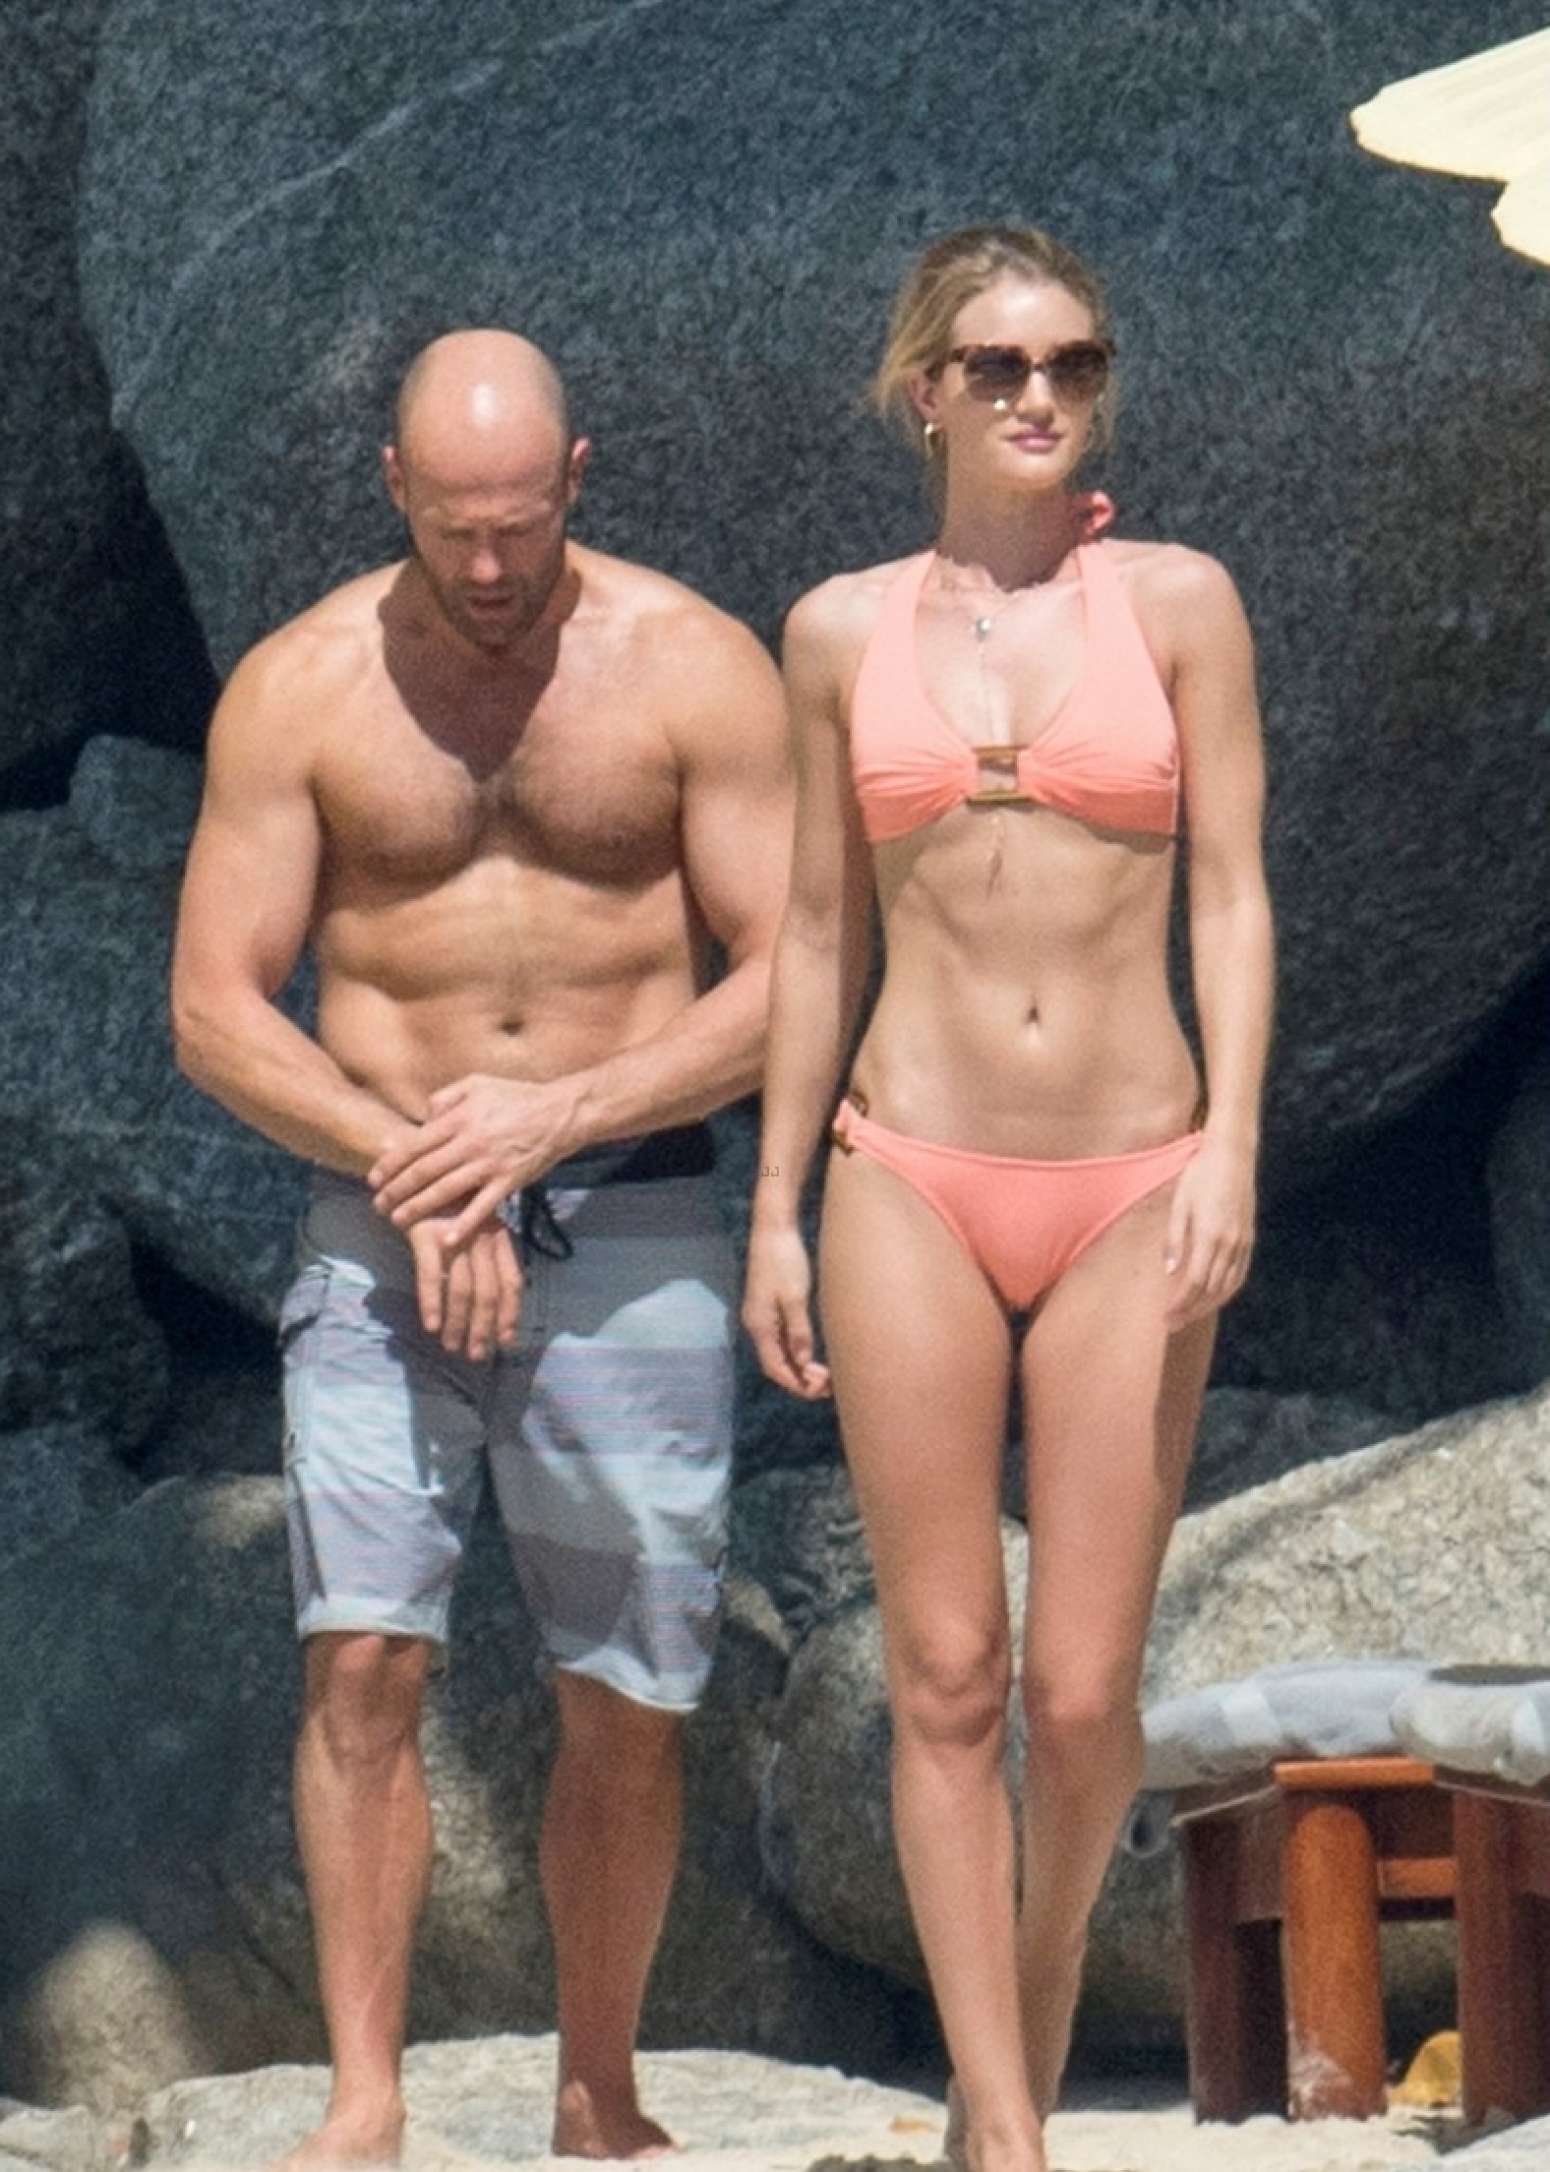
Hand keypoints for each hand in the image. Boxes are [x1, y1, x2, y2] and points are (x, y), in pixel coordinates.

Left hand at [370, 1075, 578, 1246]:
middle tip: (378, 1204)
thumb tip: (424, 1114)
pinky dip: (464, 1225)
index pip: (416, 1144)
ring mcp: (489, 1165)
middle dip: (396, 1190)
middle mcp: (470, 1143)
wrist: (561, 1113)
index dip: (391, 1164)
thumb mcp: (478, 1083)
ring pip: (445, 1191)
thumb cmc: (517, 1096)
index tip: (373, 1178)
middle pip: (424, 1171)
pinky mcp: (508, 1182)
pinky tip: (447, 1239)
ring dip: (418, 1207)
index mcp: (460, 1118)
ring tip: (397, 1220)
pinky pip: (482, 1207)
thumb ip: (446, 1097)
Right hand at [406, 1212, 521, 1358]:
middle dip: (484, 1328)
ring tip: (452, 1346)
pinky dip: (432, 1303)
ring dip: (458, 1323)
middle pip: (489, 1292)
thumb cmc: (446, 1198)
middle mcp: (481, 1237)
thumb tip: (490, 1300)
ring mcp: (455, 1235)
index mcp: (498, 1235)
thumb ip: (485, 1255)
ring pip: (462, 1289)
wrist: (415, 1164)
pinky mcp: (425, 1234)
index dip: (511, 1313)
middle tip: (477, 1355)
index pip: (511, 1281)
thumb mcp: (474, 1222)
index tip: (507, 1341)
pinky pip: (431, 1276)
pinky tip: (431, 1326)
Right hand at [742, 1222, 831, 1398]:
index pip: (775, 1368)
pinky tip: (814, 1353)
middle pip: (777, 1364)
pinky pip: (783, 1339)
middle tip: (830, 1384)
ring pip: (780, 1353)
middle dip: (800, 1379)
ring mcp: (762, 1316)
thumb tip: (804, 1364)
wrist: (774, 1228)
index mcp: (759, 1325)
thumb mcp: (795, 1297)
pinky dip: (798, 1351)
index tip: (821, 1389)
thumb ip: (799, 1332)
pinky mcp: (770, 1306)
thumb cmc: (784, 1259)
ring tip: (826, 1374)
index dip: (797, 1384)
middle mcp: (757, 1325)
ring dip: (800, 1367)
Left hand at [1164, 1135, 1255, 1329]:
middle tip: (1172, 1325)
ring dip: (1208, 1305)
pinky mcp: (1249, 1238)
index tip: (1165, 1317)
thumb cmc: (1200, 1175)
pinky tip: (1215, 1297)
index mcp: (1210, 1235)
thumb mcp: (1180, 1204)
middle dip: (1191, 1310)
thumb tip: (1169, 1272)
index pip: (1194, 1282)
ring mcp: (1243, 1242)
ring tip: (1189, 1316)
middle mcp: (1230, 1243)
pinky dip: (1227, 1291)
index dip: (1180, 1303)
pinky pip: (1240, 1274)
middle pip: (1211, 1290)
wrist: (1232, 1155)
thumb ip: (1175, 1240)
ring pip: (1228, 1286)